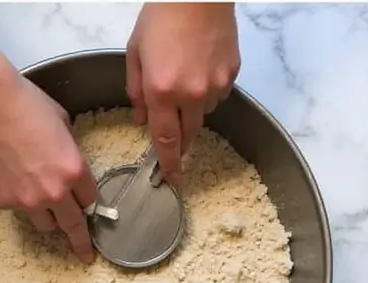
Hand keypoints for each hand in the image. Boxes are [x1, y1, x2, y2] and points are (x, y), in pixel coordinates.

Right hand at [0, 73, 97, 263]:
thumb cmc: (25, 104)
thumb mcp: (62, 123)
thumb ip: (69, 151)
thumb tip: (67, 162)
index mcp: (74, 169)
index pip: (90, 199)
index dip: (88, 200)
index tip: (90, 210)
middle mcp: (53, 192)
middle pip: (72, 225)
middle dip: (80, 241)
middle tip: (84, 254)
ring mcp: (26, 201)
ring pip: (43, 223)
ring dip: (46, 216)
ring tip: (36, 197)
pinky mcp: (2, 202)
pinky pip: (16, 209)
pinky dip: (17, 199)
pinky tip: (8, 175)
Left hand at [126, 3, 239, 183]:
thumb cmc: (161, 17)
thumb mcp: (135, 54)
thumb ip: (137, 93)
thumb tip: (143, 121)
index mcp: (162, 92)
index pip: (166, 141)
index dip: (169, 164)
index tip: (172, 179)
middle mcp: (191, 94)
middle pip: (188, 134)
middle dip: (181, 141)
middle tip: (174, 139)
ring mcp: (214, 83)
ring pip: (204, 114)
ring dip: (193, 111)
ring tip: (185, 85)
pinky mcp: (232, 72)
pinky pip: (219, 95)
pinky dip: (208, 92)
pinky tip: (200, 70)